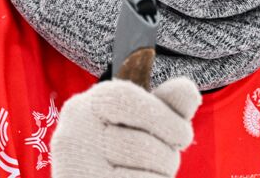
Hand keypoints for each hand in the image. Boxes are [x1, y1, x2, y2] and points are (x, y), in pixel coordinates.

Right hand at [51, 77, 200, 177]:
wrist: (91, 175)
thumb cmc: (122, 153)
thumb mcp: (141, 122)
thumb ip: (166, 104)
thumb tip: (188, 89)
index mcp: (84, 108)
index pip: (124, 98)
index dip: (163, 116)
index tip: (184, 135)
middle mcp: (72, 137)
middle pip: (140, 144)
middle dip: (167, 156)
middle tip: (166, 162)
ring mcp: (75, 169)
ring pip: (141, 174)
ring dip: (160, 175)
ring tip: (151, 173)